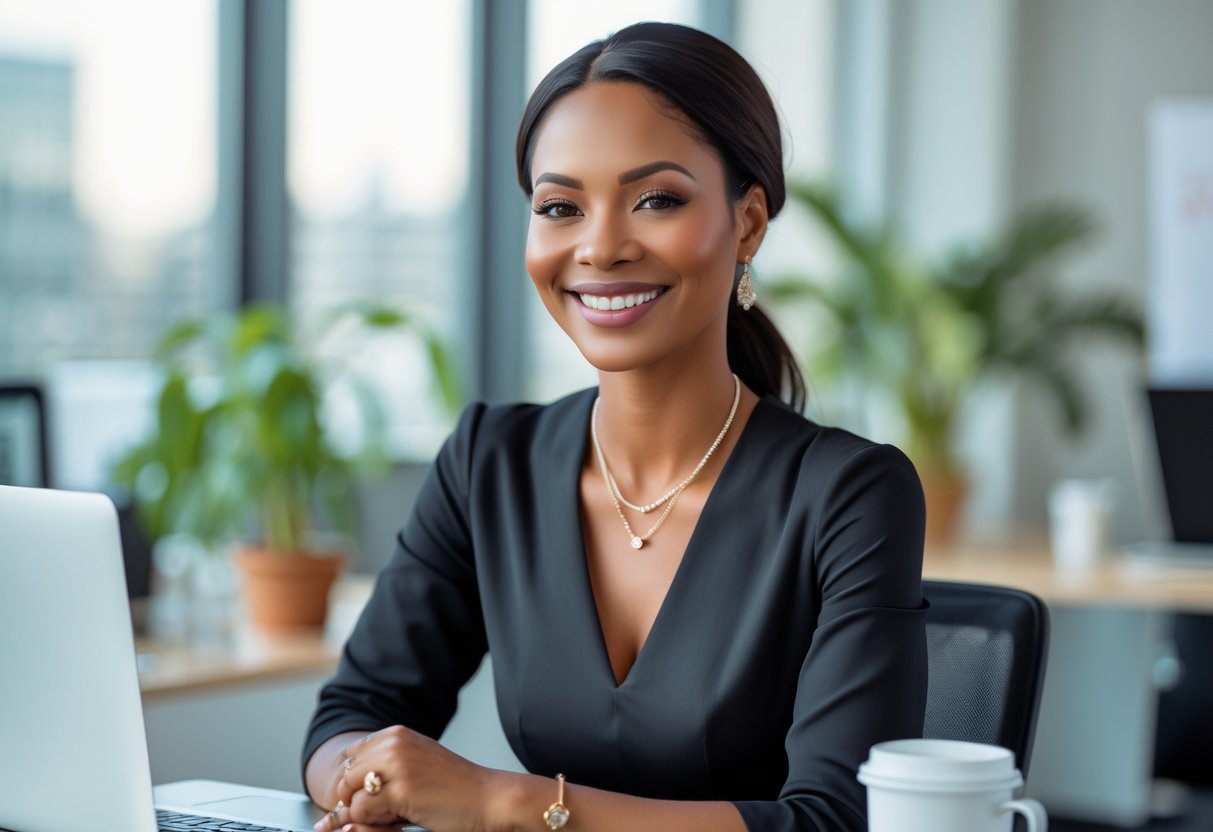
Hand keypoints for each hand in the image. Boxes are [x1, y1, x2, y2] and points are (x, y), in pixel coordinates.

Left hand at [317, 725, 502, 831]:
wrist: (489, 800)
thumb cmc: (456, 790)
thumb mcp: (416, 769)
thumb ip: (384, 772)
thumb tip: (341, 799)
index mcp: (397, 734)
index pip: (350, 756)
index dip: (352, 783)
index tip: (366, 801)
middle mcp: (393, 742)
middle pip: (344, 774)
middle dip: (353, 799)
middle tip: (383, 813)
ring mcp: (395, 763)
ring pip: (349, 793)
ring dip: (365, 812)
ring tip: (395, 817)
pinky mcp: (399, 788)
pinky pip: (361, 810)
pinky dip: (374, 822)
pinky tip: (402, 820)